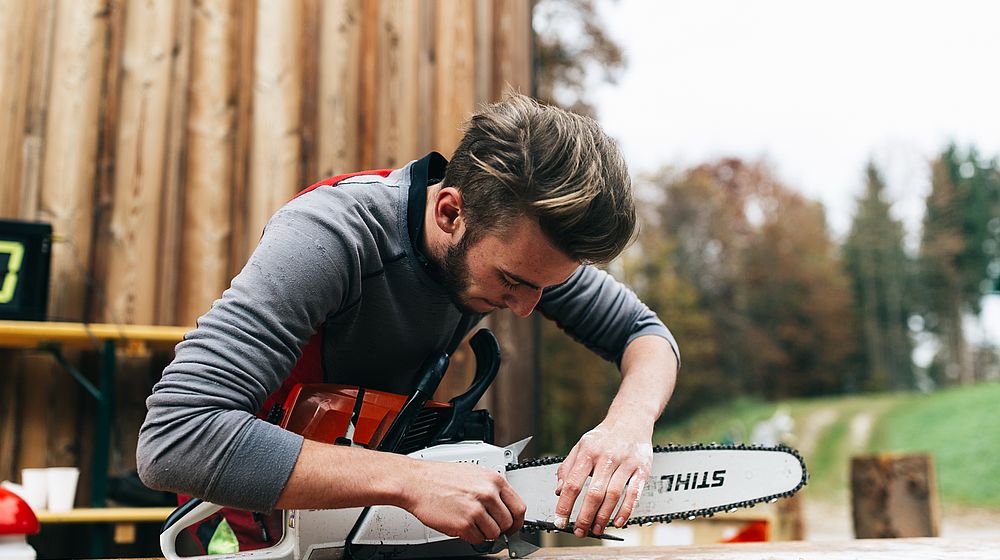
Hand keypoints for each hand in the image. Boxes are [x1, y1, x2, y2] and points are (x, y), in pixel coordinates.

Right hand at [401, 459, 525, 544]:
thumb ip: (491, 489)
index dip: (517, 521)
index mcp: (494, 480)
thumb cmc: (439, 477)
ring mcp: (476, 510)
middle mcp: (488, 494)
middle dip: (499, 528)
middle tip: (489, 526)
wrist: (416, 482)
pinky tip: (462, 526)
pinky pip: (477, 539)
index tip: (513, 526)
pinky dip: (471, 537)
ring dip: (484, 533)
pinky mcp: (464, 524)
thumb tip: (504, 506)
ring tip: (471, 523)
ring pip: (494, 534)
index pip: (519, 507)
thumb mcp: (474, 473)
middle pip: (508, 523)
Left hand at [553, 422, 652, 536]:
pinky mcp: (642, 470)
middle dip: (585, 516)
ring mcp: (626, 464)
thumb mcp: (581, 446)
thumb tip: (559, 490)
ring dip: (604, 517)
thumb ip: (568, 467)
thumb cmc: (604, 436)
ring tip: (596, 530)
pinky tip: (618, 522)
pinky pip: (634, 494)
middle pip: (594, 493)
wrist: (631, 420)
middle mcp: (607, 458)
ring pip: (613, 495)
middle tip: (579, 531)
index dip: (565, 505)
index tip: (559, 520)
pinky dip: (626, 511)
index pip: (573, 483)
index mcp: (588, 452)